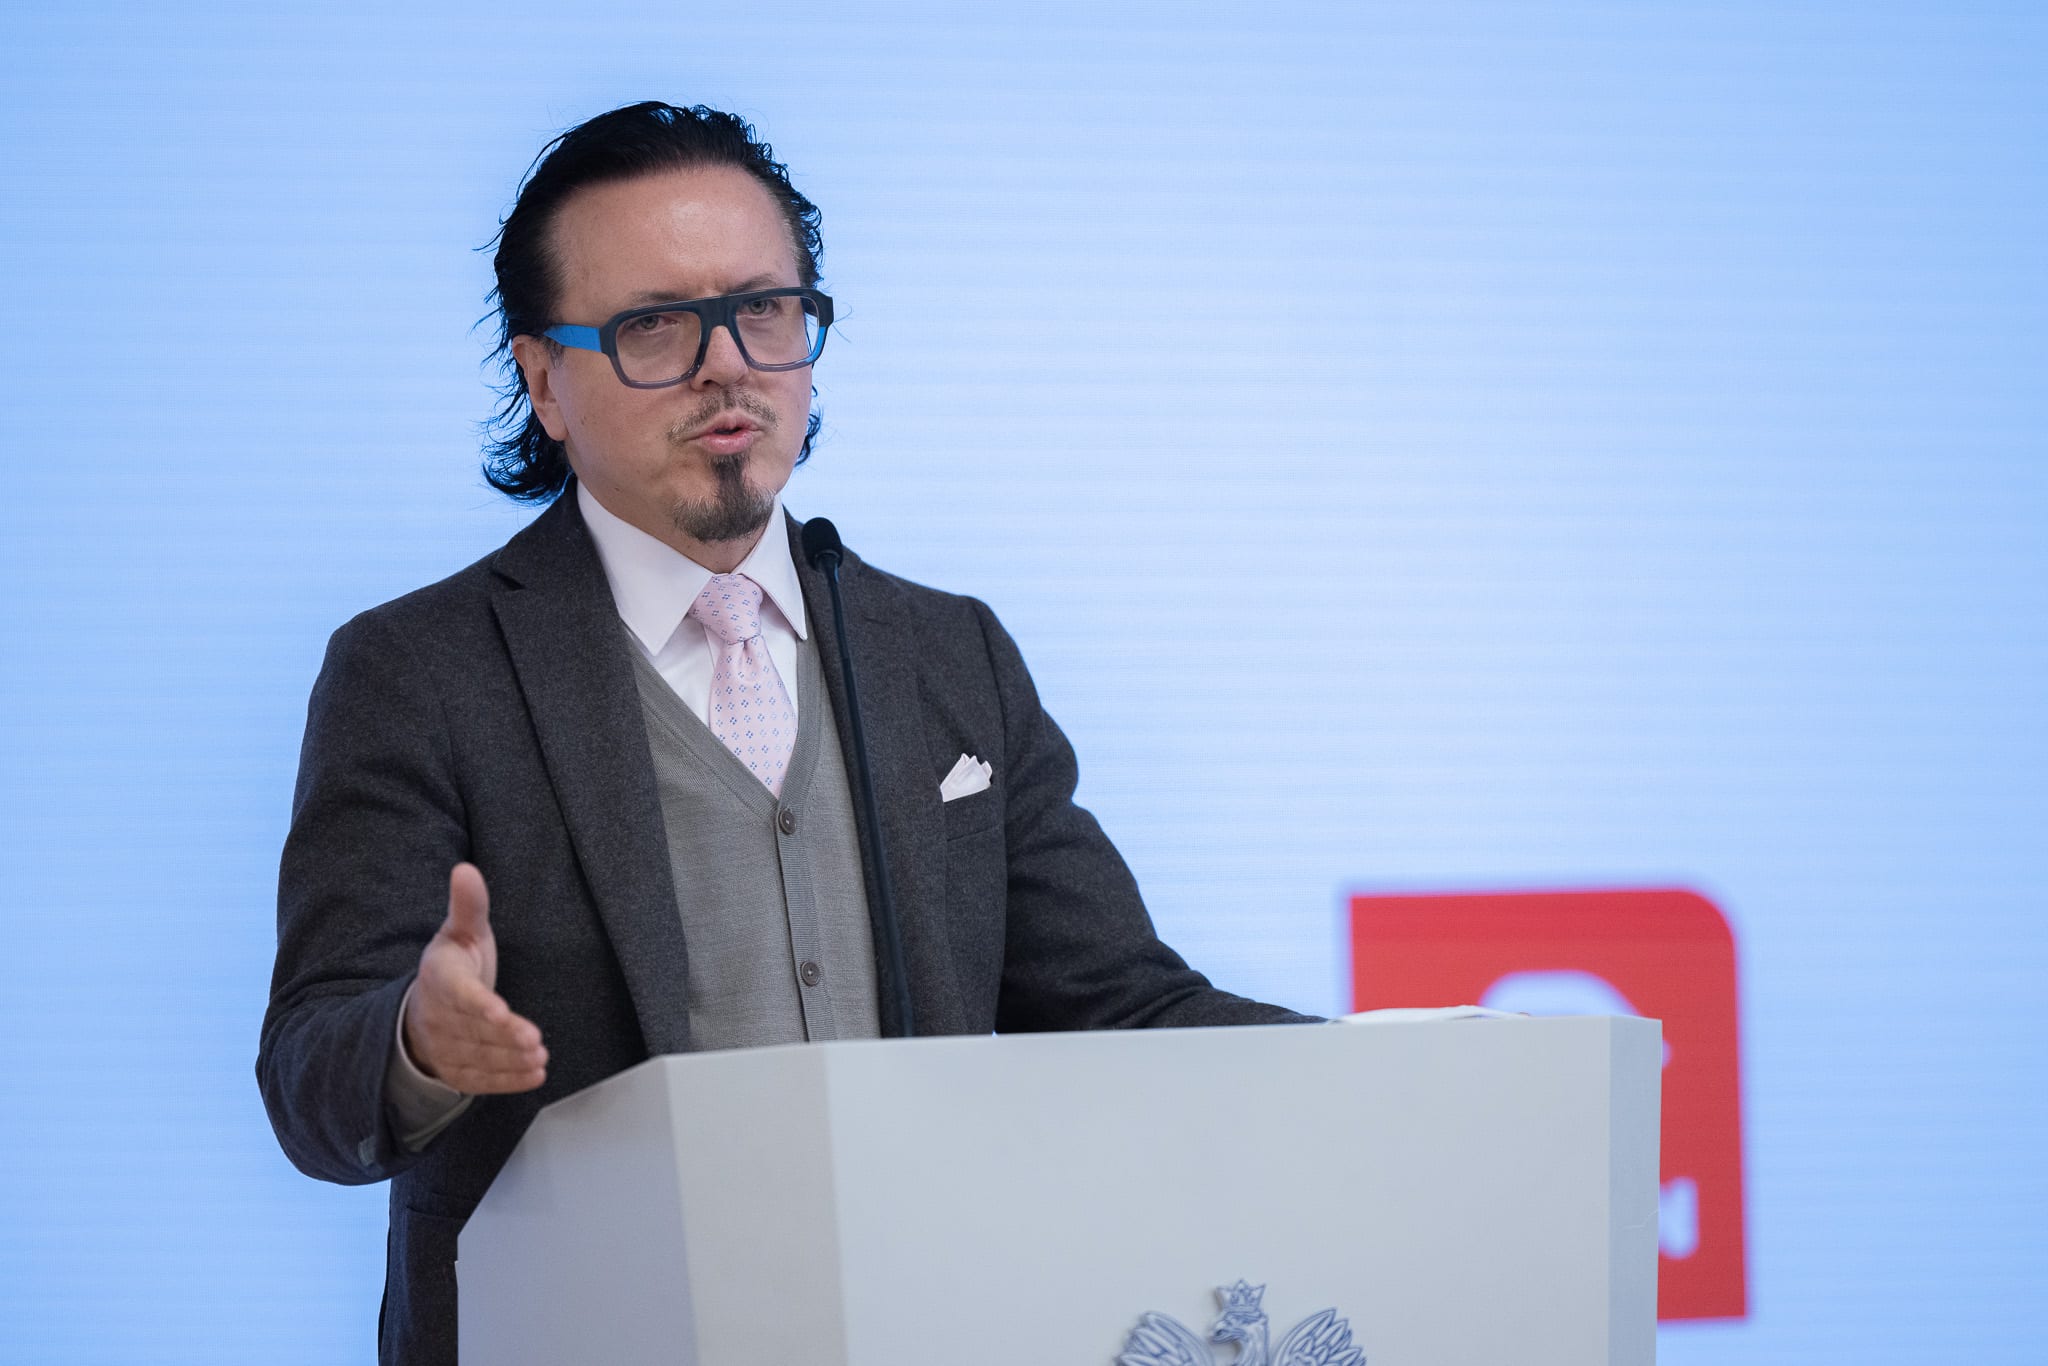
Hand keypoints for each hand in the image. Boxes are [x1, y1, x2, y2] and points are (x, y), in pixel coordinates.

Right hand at [401, 863, 547, 1092]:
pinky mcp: (456, 1070)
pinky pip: (480, 1079)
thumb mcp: (459, 932)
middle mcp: (438, 1016)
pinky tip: (534, 1076)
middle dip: (504, 1038)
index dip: (480, 1005)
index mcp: (440, 978)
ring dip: (509, 1060)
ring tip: (538, 1058)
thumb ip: (468, 905)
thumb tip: (466, 869)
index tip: (502, 1011)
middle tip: (534, 1041)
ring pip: (479, 1057)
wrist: (419, 1009)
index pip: (460, 994)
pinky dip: (507, 1081)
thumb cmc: (452, 966)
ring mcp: (445, 1047)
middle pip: (474, 1030)